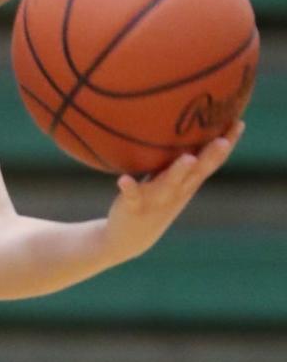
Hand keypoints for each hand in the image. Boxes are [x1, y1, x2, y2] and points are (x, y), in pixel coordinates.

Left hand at [104, 120, 244, 261]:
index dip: (226, 145)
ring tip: (188, 158)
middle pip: (197, 172)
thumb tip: (185, 126)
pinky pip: (132, 196)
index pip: (211, 162)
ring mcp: (157, 200)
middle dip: (211, 156)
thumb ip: (178, 158)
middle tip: (224, 139)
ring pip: (169, 184)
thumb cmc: (152, 199)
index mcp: (187, 183)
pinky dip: (129, 188)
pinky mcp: (134, 207)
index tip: (239, 122)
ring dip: (178, 172)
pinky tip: (123, 179)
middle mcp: (177, 192)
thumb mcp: (170, 179)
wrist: (129, 239)